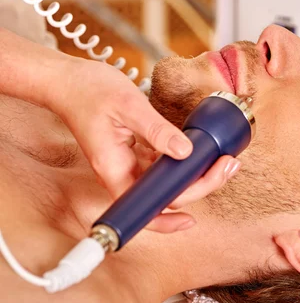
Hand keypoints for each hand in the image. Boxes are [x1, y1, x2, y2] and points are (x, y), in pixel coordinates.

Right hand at [50, 58, 241, 229]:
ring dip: (197, 176)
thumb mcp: (129, 107)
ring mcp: (130, 165)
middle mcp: (122, 173)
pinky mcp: (137, 153)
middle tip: (228, 166)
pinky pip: (165, 166)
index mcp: (114, 170)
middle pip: (164, 197)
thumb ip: (157, 131)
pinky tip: (206, 152)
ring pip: (168, 183)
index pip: (142, 210)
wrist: (69, 80)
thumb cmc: (89, 92)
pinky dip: (186, 162)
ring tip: (226, 161)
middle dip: (200, 187)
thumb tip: (185, 152)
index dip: (166, 222)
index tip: (190, 220)